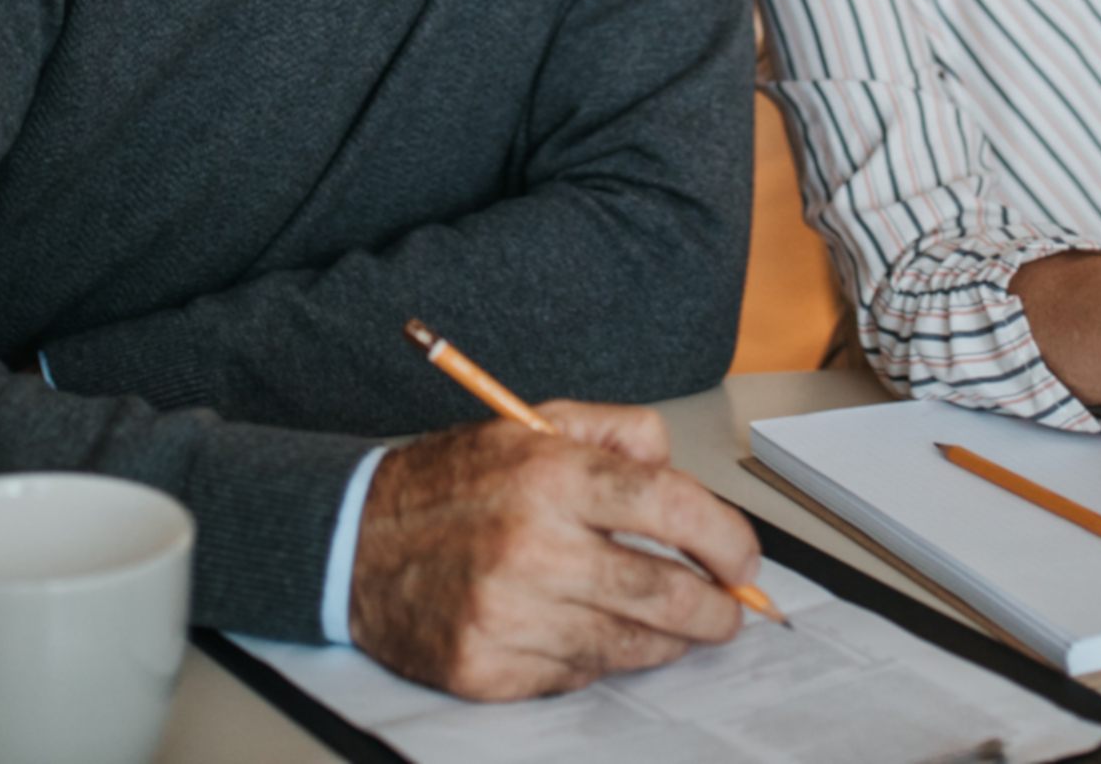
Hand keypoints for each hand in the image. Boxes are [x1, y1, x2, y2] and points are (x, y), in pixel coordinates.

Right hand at [347, 404, 761, 698]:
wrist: (355, 542)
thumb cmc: (457, 481)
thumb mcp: (537, 423)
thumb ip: (617, 432)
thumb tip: (678, 470)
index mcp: (550, 475)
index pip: (668, 506)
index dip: (724, 537)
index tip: (745, 558)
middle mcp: (532, 547)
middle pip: (660, 591)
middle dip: (714, 608)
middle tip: (732, 610)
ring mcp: (507, 616)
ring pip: (625, 644)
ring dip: (668, 641)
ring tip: (684, 628)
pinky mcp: (485, 669)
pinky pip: (574, 676)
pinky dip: (601, 660)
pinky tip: (607, 639)